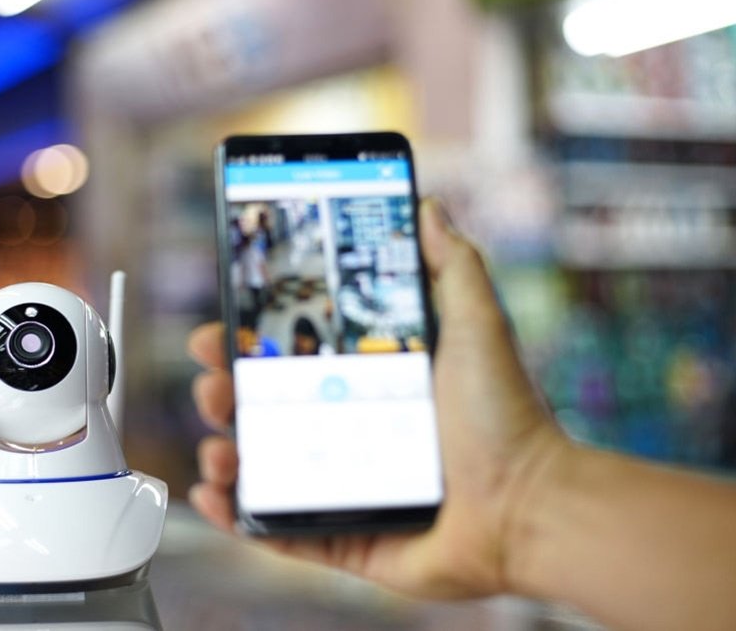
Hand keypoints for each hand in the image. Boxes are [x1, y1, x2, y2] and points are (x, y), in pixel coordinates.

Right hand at [187, 198, 569, 598]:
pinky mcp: (341, 537)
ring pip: (260, 467)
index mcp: (366, 382)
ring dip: (222, 451)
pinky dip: (234, 515)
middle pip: (262, 409)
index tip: (220, 327)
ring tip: (219, 447)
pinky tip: (213, 494)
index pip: (289, 357)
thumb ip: (451, 263)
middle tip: (215, 384)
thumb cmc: (507, 416)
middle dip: (222, 392)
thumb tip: (425, 206)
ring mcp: (340, 486)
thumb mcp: (476, 324)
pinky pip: (275, 529)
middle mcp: (346, 430)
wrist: (530, 507)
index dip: (246, 342)